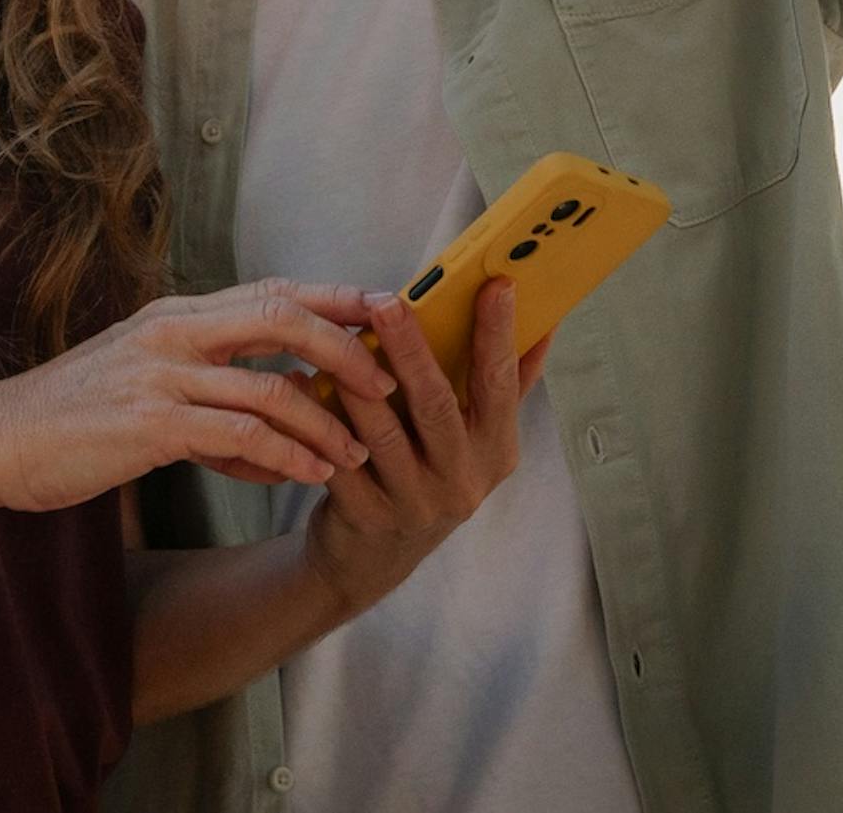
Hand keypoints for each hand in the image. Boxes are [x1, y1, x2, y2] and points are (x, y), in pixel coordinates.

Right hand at [0, 279, 400, 513]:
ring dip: (326, 422)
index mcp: (176, 314)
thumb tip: (281, 425)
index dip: (334, 297)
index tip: (387, 310)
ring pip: (272, 387)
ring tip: (358, 451)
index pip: (272, 290)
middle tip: (390, 381)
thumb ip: (210, 390)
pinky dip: (286, 456)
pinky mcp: (151, 425)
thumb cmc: (73, 416)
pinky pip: (240, 437)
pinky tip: (310, 475)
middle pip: (284, 317)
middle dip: (348, 347)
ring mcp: (161, 375)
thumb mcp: (144, 381)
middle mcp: (174, 331)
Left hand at [301, 279, 547, 617]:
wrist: (374, 559)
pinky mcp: (366, 518)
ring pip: (382, 433)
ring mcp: (414, 504)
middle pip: (436, 406)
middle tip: (389, 301)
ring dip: (357, 382)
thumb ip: (509, 384)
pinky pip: (337, 461)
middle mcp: (462, 481)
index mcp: (495, 452)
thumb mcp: (478, 441)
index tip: (497, 283)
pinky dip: (316, 419)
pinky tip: (297, 381)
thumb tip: (545, 320)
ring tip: (335, 338)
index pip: (501, 386)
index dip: (499, 335)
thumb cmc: (431, 476)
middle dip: (412, 350)